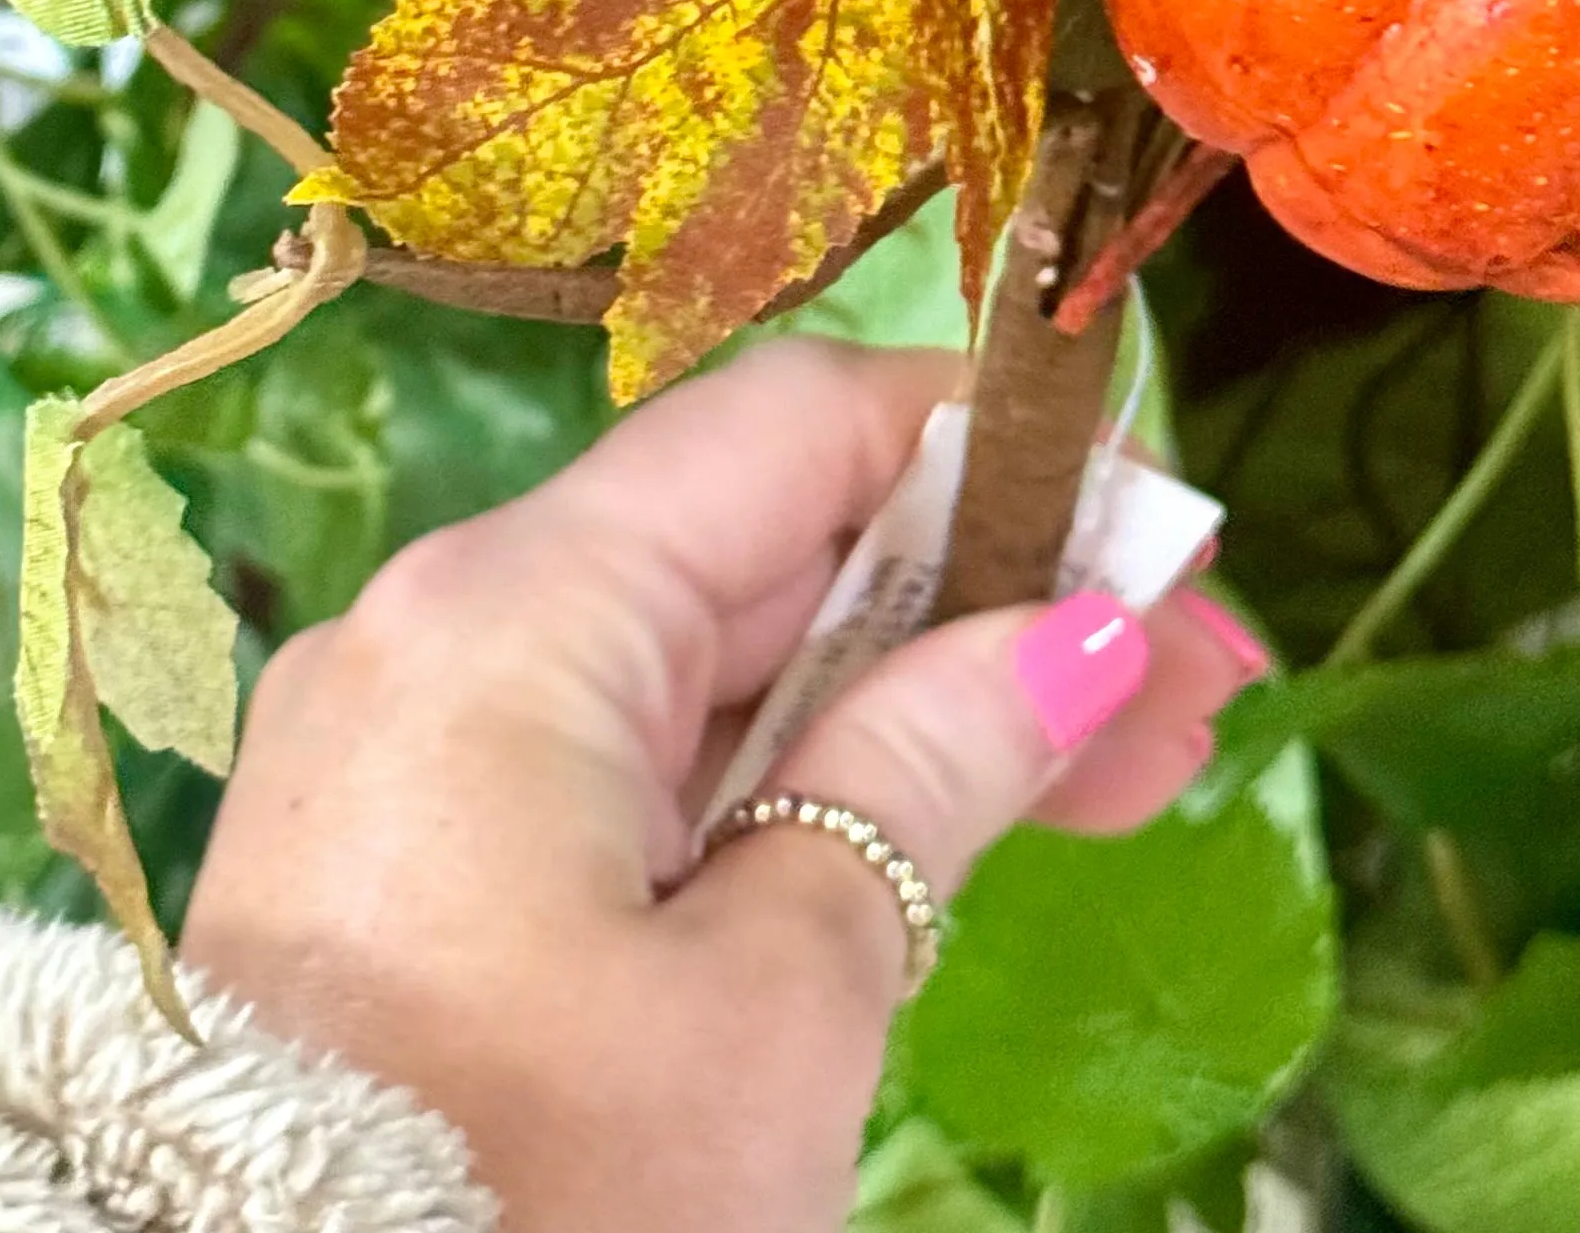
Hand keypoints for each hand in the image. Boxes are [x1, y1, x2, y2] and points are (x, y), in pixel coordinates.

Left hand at [183, 337, 1264, 1232]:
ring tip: (1096, 780)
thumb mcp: (781, 995)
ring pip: (697, 661)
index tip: (1175, 551)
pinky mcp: (392, 865)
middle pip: (758, 539)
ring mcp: (399, 749)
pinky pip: (616, 762)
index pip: (802, 424)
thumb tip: (1080, 629)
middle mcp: (436, 628)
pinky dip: (771, 783)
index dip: (1006, 462)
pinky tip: (909, 840)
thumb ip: (929, 772)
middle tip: (1188, 704)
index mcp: (516, 605)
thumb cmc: (533, 1194)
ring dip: (897, 701)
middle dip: (987, 602)